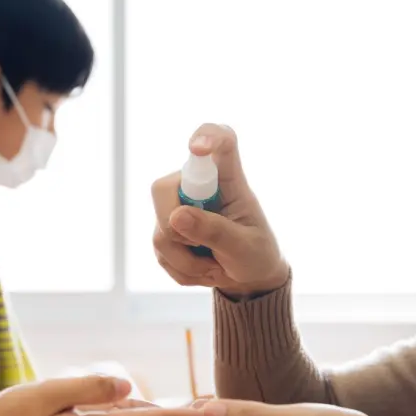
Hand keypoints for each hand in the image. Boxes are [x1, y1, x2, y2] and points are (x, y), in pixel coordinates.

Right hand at [150, 124, 289, 296]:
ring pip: (160, 229)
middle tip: (202, 246)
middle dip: (174, 226)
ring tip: (214, 264)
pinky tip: (203, 267)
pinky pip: (159, 250)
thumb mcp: (245, 248)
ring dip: (186, 259)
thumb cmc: (256, 254)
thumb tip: (177, 217)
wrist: (247, 279)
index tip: (196, 147)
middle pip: (163, 188)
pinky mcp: (165, 229)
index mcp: (230, 180)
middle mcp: (198, 187)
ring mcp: (178, 207)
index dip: (206, 136)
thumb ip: (215, 232)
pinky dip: (181, 268)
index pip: (221, 142)